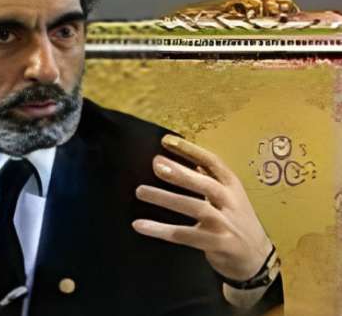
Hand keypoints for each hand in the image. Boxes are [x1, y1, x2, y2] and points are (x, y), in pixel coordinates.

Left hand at [131, 134, 272, 280]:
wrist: (257, 258)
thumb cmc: (237, 221)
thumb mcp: (229, 197)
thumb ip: (209, 179)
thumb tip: (185, 158)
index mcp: (232, 186)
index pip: (213, 162)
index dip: (190, 150)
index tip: (166, 141)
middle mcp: (231, 202)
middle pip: (205, 184)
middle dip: (181, 173)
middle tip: (156, 164)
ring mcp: (226, 224)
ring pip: (194, 207)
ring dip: (166, 198)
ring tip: (141, 191)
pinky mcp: (218, 244)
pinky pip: (185, 235)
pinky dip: (161, 230)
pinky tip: (140, 225)